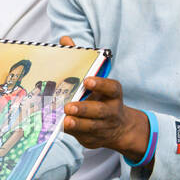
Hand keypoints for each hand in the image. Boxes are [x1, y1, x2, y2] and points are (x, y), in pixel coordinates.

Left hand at [58, 35, 148, 160]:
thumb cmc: (101, 97)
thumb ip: (81, 59)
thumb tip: (65, 40)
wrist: (118, 127)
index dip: (100, 84)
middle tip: (69, 106)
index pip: (111, 88)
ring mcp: (103, 127)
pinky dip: (74, 133)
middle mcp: (110, 111)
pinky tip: (62, 129)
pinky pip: (83, 137)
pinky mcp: (94, 139)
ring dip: (78, 124)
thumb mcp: (95, 78)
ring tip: (66, 120)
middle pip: (100, 111)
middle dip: (85, 109)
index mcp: (113, 94)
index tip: (87, 80)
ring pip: (91, 127)